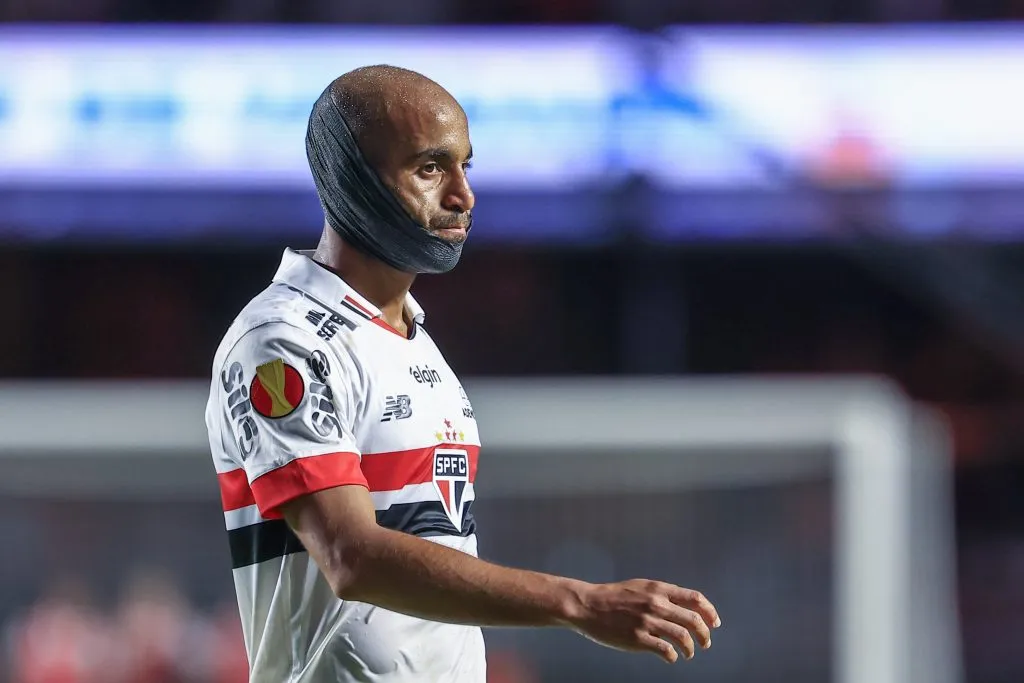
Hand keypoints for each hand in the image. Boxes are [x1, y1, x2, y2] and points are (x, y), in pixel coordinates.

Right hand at [568, 579, 720, 663]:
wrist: (588, 605)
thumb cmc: (614, 596)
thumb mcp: (641, 587)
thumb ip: (663, 594)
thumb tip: (686, 605)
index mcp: (659, 589)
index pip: (695, 599)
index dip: (709, 612)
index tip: (714, 624)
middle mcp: (656, 604)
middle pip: (693, 620)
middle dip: (705, 635)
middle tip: (705, 643)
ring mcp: (647, 622)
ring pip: (682, 637)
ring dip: (690, 648)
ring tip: (688, 653)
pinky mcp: (637, 638)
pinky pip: (665, 650)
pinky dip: (672, 656)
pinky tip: (670, 657)